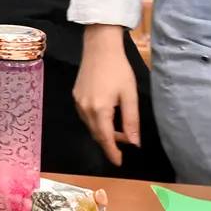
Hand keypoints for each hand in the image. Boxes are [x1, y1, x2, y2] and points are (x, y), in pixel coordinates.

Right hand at [73, 23, 140, 166]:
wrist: (99, 48)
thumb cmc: (119, 70)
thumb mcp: (130, 95)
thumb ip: (131, 120)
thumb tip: (134, 142)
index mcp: (99, 110)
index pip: (105, 138)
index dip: (112, 152)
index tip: (119, 162)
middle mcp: (85, 109)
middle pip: (96, 134)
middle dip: (109, 142)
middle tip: (125, 144)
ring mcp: (78, 102)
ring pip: (90, 126)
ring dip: (103, 132)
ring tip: (118, 131)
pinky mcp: (76, 96)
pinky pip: (86, 116)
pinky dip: (96, 123)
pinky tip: (107, 117)